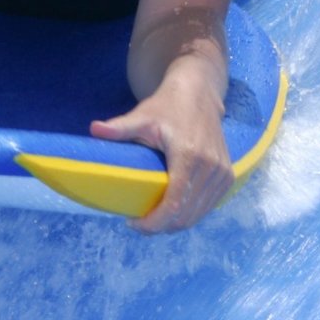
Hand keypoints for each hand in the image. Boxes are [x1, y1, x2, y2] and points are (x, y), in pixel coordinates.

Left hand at [89, 76, 231, 233]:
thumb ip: (120, 128)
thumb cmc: (168, 105)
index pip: (174, 204)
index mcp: (190, 156)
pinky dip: (189, 214)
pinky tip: (171, 209)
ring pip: (198, 215)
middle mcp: (211, 168)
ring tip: (152, 217)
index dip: (154, 222)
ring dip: (175, 223)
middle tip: (139, 223)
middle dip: (161, 226)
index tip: (133, 223)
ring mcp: (222, 173)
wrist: (200, 93)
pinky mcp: (227, 176)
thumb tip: (93, 129)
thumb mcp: (143, 116)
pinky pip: (207, 206)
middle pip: (186, 215)